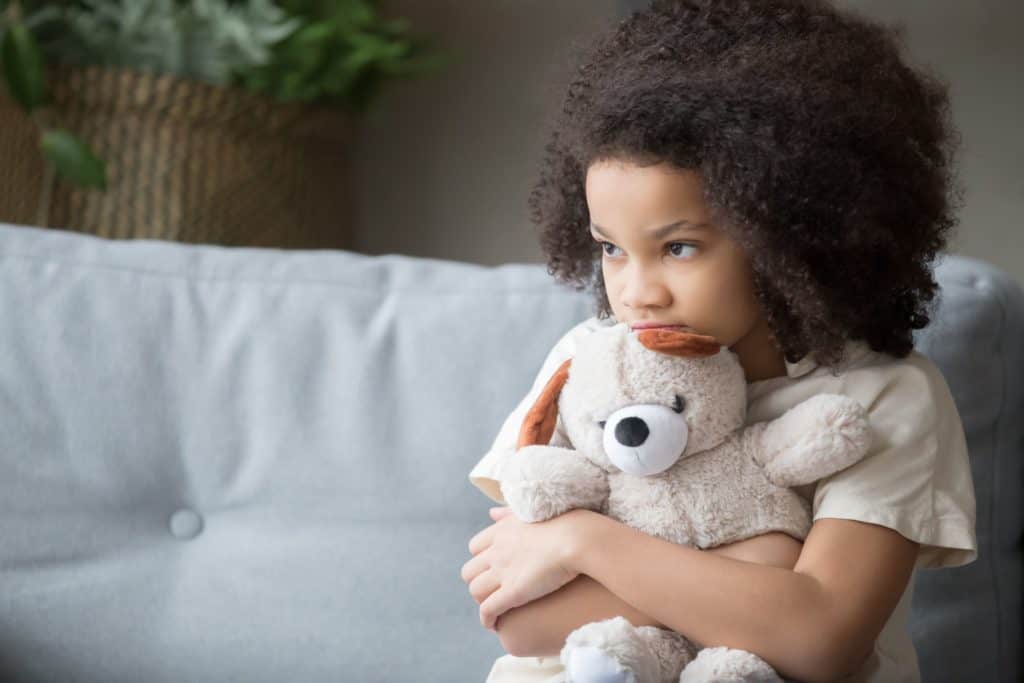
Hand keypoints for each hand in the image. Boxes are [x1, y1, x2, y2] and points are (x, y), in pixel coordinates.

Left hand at [461, 506, 585, 630]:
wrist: (577, 538)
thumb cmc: (565, 524)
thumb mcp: (530, 512)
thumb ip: (508, 513)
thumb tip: (491, 513)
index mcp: (501, 531)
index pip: (475, 547)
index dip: (482, 560)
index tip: (492, 569)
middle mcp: (497, 551)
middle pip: (470, 571)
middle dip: (478, 582)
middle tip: (493, 591)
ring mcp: (503, 572)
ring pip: (476, 591)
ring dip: (482, 601)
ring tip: (495, 609)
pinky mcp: (513, 592)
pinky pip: (488, 610)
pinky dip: (487, 619)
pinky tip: (494, 624)